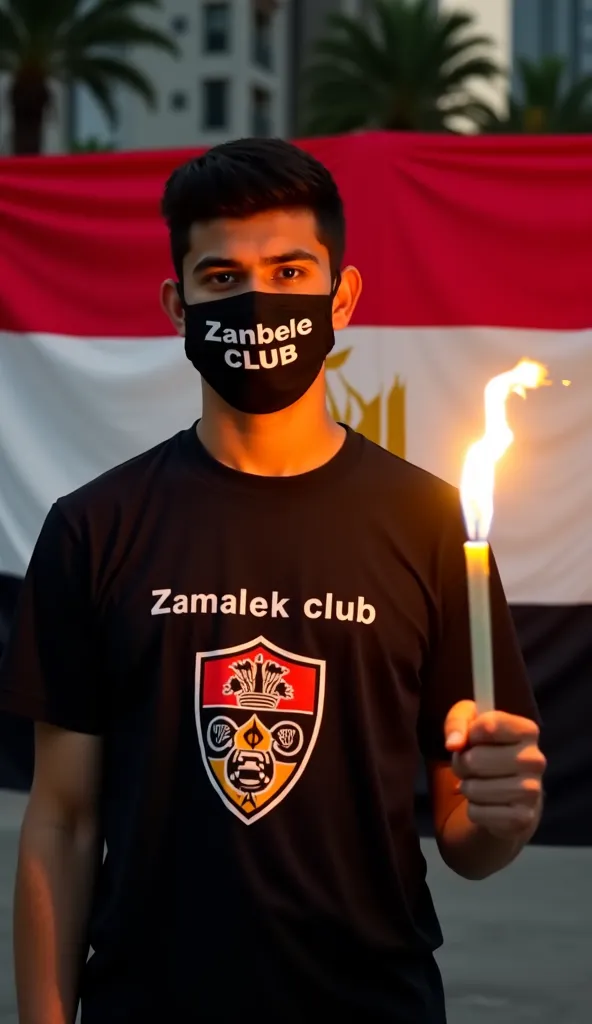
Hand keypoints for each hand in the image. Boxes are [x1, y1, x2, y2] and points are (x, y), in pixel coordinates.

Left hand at [444, 700, 545, 839]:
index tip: (474, 738)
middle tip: (471, 766)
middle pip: (474, 759)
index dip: (469, 733)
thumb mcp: (470, 723)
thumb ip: (458, 722)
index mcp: (528, 731)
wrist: (509, 794)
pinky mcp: (523, 818)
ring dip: (467, 787)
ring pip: (473, 788)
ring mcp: (532, 791)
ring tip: (479, 783)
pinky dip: (474, 809)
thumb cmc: (487, 749)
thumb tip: (453, 744)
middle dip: (462, 764)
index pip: (488, 725)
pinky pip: (476, 812)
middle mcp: (535, 760)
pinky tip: (488, 804)